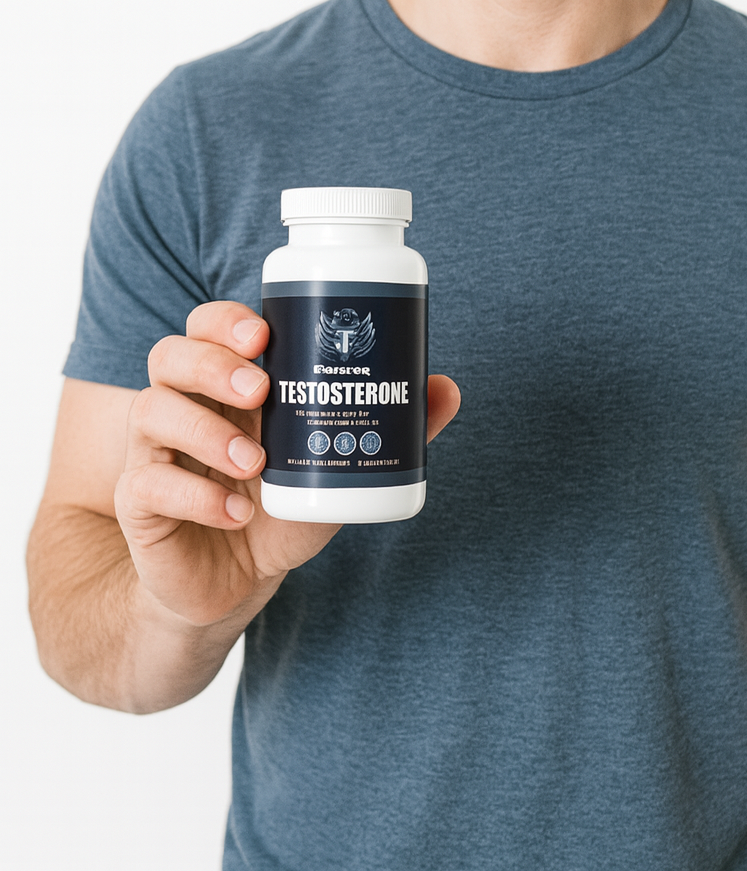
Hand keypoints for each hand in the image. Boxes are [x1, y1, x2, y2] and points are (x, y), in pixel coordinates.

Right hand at [113, 301, 460, 628]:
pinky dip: (194, 495)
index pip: (207, 327)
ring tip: (254, 462)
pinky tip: (236, 514)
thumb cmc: (285, 505)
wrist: (236, 584)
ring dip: (205, 431)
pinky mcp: (141, 502)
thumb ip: (395, 427)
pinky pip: (147, 484)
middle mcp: (184, 405)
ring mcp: (156, 452)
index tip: (265, 334)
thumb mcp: (341, 464)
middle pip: (169, 354)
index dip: (226, 320)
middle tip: (260, 392)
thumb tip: (447, 388)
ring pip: (152, 411)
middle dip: (212, 364)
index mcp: (227, 383)